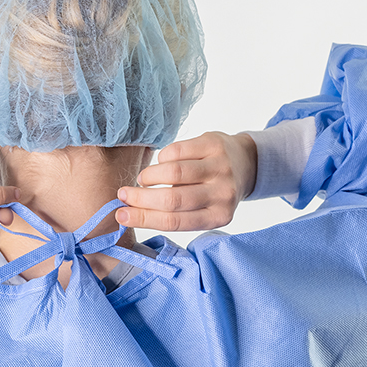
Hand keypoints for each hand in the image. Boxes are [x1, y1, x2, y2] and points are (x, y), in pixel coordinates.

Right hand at [115, 132, 257, 231]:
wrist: (245, 164)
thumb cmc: (213, 191)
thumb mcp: (203, 210)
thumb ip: (174, 214)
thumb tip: (129, 212)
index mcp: (218, 217)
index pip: (175, 221)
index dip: (144, 218)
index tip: (121, 215)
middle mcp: (223, 194)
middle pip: (172, 199)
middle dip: (141, 198)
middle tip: (122, 195)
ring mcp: (220, 168)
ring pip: (174, 172)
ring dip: (149, 176)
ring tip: (142, 179)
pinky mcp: (214, 144)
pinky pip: (178, 150)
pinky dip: (162, 158)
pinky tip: (161, 163)